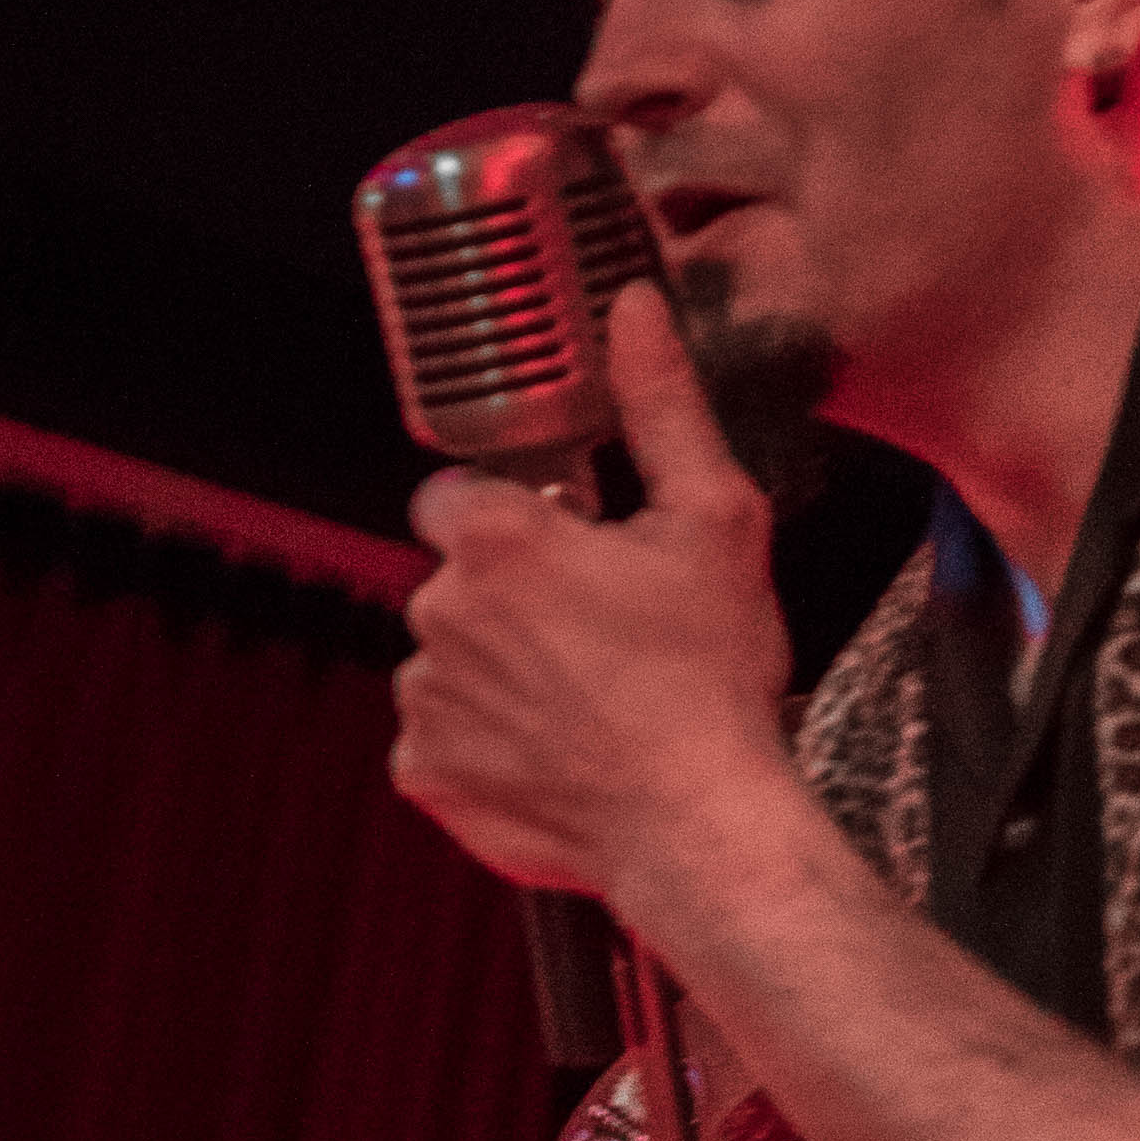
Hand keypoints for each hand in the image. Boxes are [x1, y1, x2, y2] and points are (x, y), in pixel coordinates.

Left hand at [392, 282, 796, 892]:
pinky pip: (443, 744)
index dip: (519, 527)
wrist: (702, 828)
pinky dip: (488, 751)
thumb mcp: (714, 523)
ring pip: (449, 663)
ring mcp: (425, 699)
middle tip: (603, 644)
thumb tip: (635, 311)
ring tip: (587, 709)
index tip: (570, 561)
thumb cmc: (713, 683)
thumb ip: (662, 408)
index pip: (460, 498)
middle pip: (459, 585)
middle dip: (516, 606)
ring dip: (500, 676)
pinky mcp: (425, 773)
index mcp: (497, 541)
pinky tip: (558, 758)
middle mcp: (439, 612)